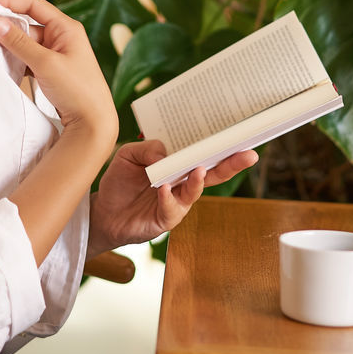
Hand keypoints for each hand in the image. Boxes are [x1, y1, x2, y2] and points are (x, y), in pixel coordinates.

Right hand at [0, 0, 116, 149]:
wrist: (93, 122)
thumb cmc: (77, 90)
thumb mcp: (45, 63)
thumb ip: (19, 43)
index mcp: (66, 27)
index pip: (34, 5)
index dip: (10, 2)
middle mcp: (62, 36)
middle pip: (28, 24)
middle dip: (7, 29)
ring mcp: (57, 54)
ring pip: (26, 43)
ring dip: (10, 48)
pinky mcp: (52, 69)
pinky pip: (29, 59)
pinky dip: (16, 62)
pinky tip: (4, 68)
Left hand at [88, 139, 257, 253]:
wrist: (103, 212)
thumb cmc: (120, 182)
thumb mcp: (129, 155)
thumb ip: (147, 149)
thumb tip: (164, 153)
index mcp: (179, 165)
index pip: (204, 153)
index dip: (222, 145)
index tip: (241, 134)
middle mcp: (184, 183)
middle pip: (212, 173)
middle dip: (232, 164)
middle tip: (249, 154)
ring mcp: (178, 202)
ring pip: (195, 191)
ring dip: (198, 180)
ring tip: (199, 169)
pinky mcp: (166, 219)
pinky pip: (171, 208)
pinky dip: (168, 197)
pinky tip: (163, 188)